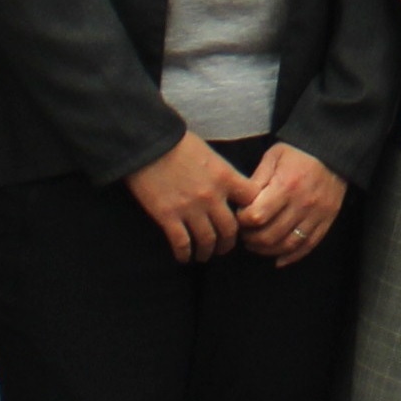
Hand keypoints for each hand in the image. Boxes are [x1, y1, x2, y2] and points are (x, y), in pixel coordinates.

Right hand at [123, 133, 253, 265]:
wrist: (147, 143)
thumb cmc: (178, 143)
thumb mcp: (210, 153)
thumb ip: (222, 173)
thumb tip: (230, 188)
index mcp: (225, 177)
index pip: (252, 201)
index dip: (252, 212)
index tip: (245, 219)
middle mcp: (212, 196)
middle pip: (231, 229)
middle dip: (229, 243)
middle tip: (224, 247)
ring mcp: (190, 208)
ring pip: (208, 241)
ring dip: (208, 252)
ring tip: (204, 255)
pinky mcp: (168, 217)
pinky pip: (182, 243)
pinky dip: (184, 254)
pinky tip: (184, 257)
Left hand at [237, 143, 349, 265]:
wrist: (334, 152)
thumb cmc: (299, 153)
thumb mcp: (274, 157)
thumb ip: (257, 180)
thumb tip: (241, 203)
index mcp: (286, 186)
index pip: (257, 216)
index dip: (243, 220)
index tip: (240, 216)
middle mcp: (302, 204)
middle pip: (270, 235)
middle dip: (251, 239)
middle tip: (245, 234)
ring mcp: (316, 214)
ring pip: (287, 245)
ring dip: (267, 250)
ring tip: (257, 245)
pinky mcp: (327, 220)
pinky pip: (308, 246)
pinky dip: (291, 257)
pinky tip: (278, 259)